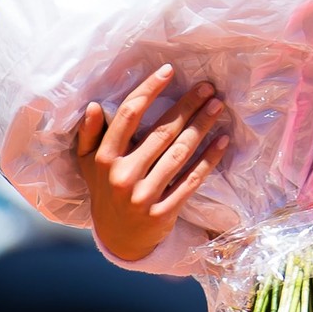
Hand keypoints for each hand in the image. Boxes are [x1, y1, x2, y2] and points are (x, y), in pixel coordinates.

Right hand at [75, 64, 228, 261]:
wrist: (118, 240)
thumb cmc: (106, 191)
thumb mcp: (89, 165)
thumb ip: (90, 135)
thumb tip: (93, 106)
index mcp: (105, 159)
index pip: (128, 116)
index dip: (149, 90)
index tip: (168, 71)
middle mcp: (123, 176)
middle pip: (161, 132)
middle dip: (187, 106)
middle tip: (207, 87)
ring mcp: (144, 196)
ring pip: (179, 154)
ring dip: (201, 127)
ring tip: (217, 106)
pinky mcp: (163, 212)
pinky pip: (191, 180)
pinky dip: (209, 159)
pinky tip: (222, 141)